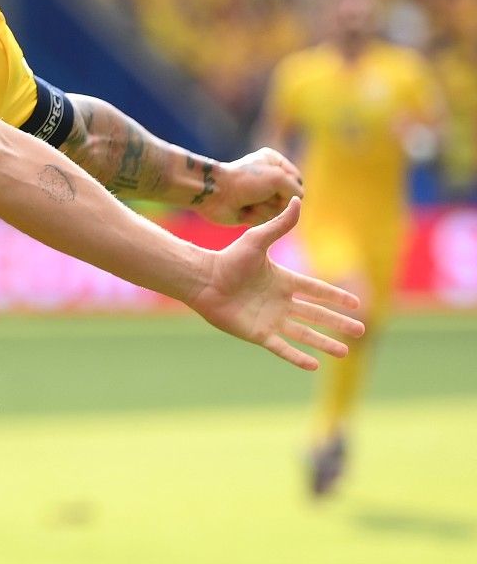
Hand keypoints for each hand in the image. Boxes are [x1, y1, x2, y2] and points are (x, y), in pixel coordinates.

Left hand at [184, 198, 363, 369]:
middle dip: (338, 322)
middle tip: (360, 330)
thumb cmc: (228, 259)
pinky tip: (314, 365)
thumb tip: (297, 198)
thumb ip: (280, 224)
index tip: (357, 303)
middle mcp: (280, 302)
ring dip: (324, 342)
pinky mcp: (257, 333)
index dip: (336, 297)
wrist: (203, 280)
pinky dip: (297, 356)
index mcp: (283, 281)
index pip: (316, 290)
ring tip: (344, 351)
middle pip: (316, 314)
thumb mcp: (258, 240)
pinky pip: (282, 347)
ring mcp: (270, 319)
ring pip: (304, 333)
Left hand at [197, 148, 301, 225]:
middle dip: (274, 200)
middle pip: (289, 199)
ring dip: (263, 209)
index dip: (287, 187)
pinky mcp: (253, 211)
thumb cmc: (244, 181)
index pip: (297, 182)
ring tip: (248, 202)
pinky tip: (243, 211)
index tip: (269, 181)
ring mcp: (261, 196)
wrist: (215, 194)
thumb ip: (296, 190)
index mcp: (274, 162)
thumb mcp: (278, 178)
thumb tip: (295, 204)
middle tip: (256, 193)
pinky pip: (266, 221)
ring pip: (278, 212)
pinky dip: (255, 217)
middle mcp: (269, 178)